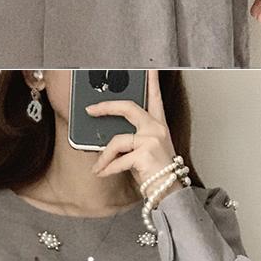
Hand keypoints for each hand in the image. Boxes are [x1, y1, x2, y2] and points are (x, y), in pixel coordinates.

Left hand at [86, 69, 176, 189]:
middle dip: (106, 107)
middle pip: (127, 107)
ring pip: (117, 140)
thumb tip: (106, 136)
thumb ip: (131, 138)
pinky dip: (107, 168)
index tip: (149, 67)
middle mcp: (156, 128)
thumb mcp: (145, 150)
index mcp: (158, 125)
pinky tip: (103, 173)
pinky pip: (118, 159)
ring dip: (104, 156)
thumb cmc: (156, 172)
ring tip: (98, 167)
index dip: (152, 81)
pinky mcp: (145, 153)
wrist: (169, 193)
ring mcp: (152, 139)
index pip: (155, 97)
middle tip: (90, 109)